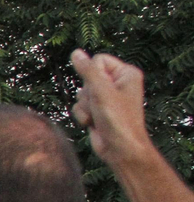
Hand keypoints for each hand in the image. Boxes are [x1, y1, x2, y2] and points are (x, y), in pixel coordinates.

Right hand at [71, 50, 152, 166]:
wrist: (120, 149)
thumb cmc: (118, 120)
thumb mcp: (101, 91)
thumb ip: (87, 70)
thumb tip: (76, 53)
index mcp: (126, 73)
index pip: (98, 60)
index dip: (93, 74)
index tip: (100, 89)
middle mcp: (117, 84)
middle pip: (87, 78)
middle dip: (88, 94)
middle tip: (99, 105)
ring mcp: (107, 98)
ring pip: (82, 93)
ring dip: (84, 106)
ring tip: (97, 116)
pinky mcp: (99, 111)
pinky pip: (80, 106)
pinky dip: (83, 115)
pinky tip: (92, 123)